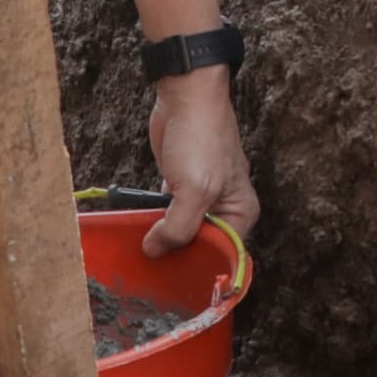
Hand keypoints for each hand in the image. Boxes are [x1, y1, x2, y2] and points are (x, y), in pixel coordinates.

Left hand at [142, 71, 257, 257]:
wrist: (185, 95)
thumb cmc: (201, 137)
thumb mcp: (194, 190)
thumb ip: (178, 227)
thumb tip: (155, 250)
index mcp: (240, 213)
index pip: (223, 256)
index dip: (200, 268)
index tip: (175, 281)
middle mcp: (224, 208)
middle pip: (200, 245)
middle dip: (178, 254)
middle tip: (153, 268)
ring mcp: (201, 197)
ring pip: (180, 230)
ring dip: (162, 238)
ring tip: (140, 251)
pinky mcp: (179, 185)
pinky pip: (166, 213)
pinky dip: (153, 220)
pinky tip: (137, 228)